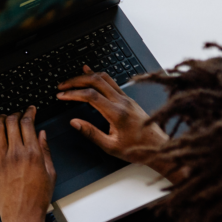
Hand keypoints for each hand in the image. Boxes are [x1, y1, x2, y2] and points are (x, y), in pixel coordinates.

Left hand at [0, 107, 55, 221]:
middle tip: (18, 113)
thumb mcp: (50, 173)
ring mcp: (1, 159)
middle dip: (15, 113)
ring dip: (0, 119)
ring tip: (4, 118)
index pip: (28, 123)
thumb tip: (41, 134)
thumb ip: (46, 150)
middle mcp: (16, 153)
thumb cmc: (37, 198)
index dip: (29, 112)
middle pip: (12, 122)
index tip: (30, 109)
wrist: (22, 214)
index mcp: (33, 154)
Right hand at [57, 66, 174, 179]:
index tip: (61, 95)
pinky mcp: (128, 99)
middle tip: (62, 86)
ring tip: (72, 80)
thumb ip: (91, 133)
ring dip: (86, 76)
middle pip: (96, 81)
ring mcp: (127, 98)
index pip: (91, 96)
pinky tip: (90, 73)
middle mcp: (123, 102)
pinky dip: (98, 76)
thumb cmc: (137, 149)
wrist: (159, 147)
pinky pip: (111, 82)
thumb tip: (74, 122)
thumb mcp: (111, 146)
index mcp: (117, 113)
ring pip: (104, 78)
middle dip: (76, 81)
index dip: (73, 93)